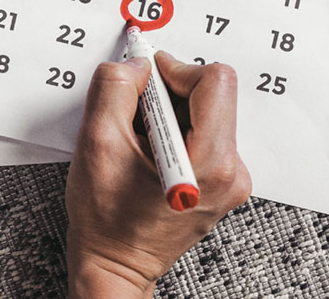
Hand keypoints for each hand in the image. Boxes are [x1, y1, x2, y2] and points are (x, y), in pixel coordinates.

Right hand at [64, 51, 250, 297]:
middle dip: (168, 94)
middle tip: (132, 116)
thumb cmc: (105, 220)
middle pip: (212, 96)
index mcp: (210, 163)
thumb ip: (114, 90)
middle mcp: (231, 172)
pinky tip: (147, 153)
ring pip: (207, 114)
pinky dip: (174, 132)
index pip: (215, 82)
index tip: (145, 78)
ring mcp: (230, 180)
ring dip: (168, 114)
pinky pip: (204, 135)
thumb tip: (136, 64)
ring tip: (137, 141)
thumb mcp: (97, 144)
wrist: (115, 264)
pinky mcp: (221, 183)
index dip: (174, 69)